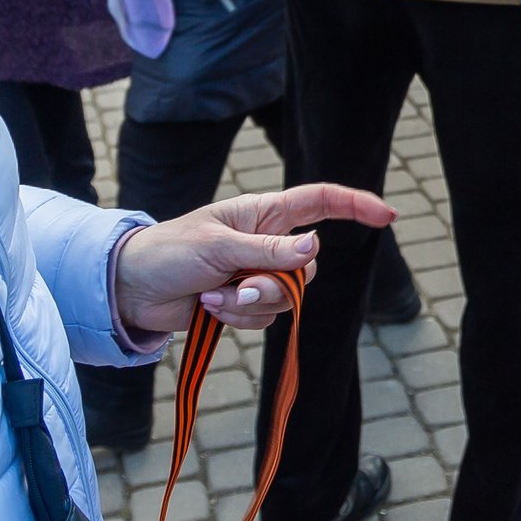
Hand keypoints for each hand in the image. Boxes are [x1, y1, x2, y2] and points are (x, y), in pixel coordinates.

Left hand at [113, 183, 396, 333]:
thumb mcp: (218, 247)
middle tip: (238, 286)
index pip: (320, 202)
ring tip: (212, 297)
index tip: (388, 216)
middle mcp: (268, 242)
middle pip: (306, 267)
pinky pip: (264, 318)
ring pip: (287, 298)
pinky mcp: (245, 304)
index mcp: (264, 213)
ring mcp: (258, 275)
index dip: (356, 206)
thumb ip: (268, 251)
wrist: (132, 289)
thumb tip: (315, 247)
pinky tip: (208, 309)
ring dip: (248, 305)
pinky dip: (238, 318)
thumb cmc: (170, 251)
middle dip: (276, 284)